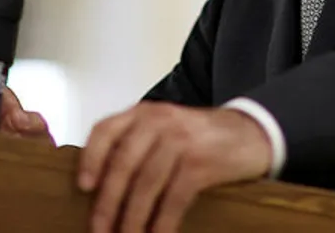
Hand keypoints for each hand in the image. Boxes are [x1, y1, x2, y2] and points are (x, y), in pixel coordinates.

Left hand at [77, 102, 271, 232]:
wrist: (251, 133)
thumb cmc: (200, 136)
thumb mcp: (165, 128)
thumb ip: (137, 143)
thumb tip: (102, 185)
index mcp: (143, 113)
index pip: (105, 130)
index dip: (91, 159)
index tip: (83, 187)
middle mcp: (159, 122)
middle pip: (122, 164)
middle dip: (107, 203)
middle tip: (99, 229)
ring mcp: (181, 140)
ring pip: (146, 184)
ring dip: (132, 218)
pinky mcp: (201, 163)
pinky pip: (174, 197)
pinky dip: (163, 221)